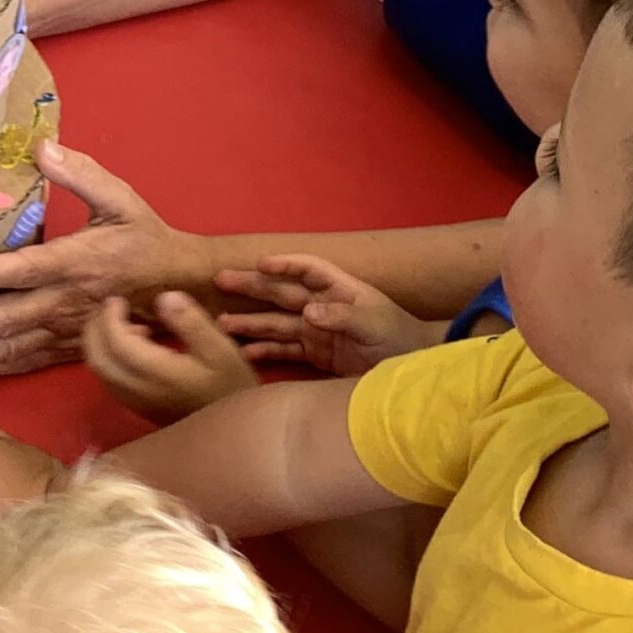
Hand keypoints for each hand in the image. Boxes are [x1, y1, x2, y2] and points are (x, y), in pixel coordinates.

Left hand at [0, 141, 210, 376]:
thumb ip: (81, 174)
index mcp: (79, 262)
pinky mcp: (67, 347)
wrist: (179, 286)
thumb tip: (42, 146)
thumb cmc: (143, 237)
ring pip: (11, 346)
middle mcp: (68, 301)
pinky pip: (25, 361)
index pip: (28, 269)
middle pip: (8, 319)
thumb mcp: (121, 199)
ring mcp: (66, 330)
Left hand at [83, 291, 257, 422]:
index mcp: (157, 373)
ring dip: (101, 344)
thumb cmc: (231, 386)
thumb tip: (162, 297)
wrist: (232, 432)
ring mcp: (135, 403)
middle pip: (97, 358)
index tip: (118, 299)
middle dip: (96, 329)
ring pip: (99, 371)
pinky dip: (109, 358)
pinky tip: (135, 348)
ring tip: (127, 324)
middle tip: (111, 308)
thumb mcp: (221, 349)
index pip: (116, 342)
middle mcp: (138, 391)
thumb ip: (191, 322)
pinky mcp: (138, 408)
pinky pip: (109, 380)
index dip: (110, 317)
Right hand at [216, 255, 439, 377]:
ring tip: (221, 323)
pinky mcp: (315, 356)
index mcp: (341, 291)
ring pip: (276, 324)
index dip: (286, 264)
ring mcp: (317, 332)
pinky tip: (243, 351)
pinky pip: (284, 351)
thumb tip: (308, 312)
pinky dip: (264, 351)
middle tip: (221, 279)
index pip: (309, 269)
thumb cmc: (400, 338)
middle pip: (283, 293)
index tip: (261, 263)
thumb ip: (343, 317)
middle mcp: (323, 307)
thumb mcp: (376, 325)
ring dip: (251, 322)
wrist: (411, 369)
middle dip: (254, 286)